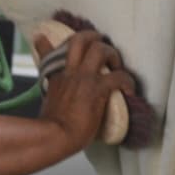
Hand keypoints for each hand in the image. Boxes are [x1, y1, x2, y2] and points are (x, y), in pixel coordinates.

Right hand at [35, 29, 135, 152]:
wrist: (54, 136)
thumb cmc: (52, 128)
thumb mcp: (47, 104)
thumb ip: (53, 94)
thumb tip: (57, 101)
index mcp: (57, 77)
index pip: (49, 52)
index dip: (48, 43)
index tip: (44, 39)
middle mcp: (70, 72)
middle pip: (80, 39)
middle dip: (94, 38)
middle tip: (102, 48)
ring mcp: (84, 78)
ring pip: (100, 49)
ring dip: (112, 54)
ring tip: (117, 66)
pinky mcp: (98, 89)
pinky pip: (120, 76)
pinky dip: (128, 81)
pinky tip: (129, 91)